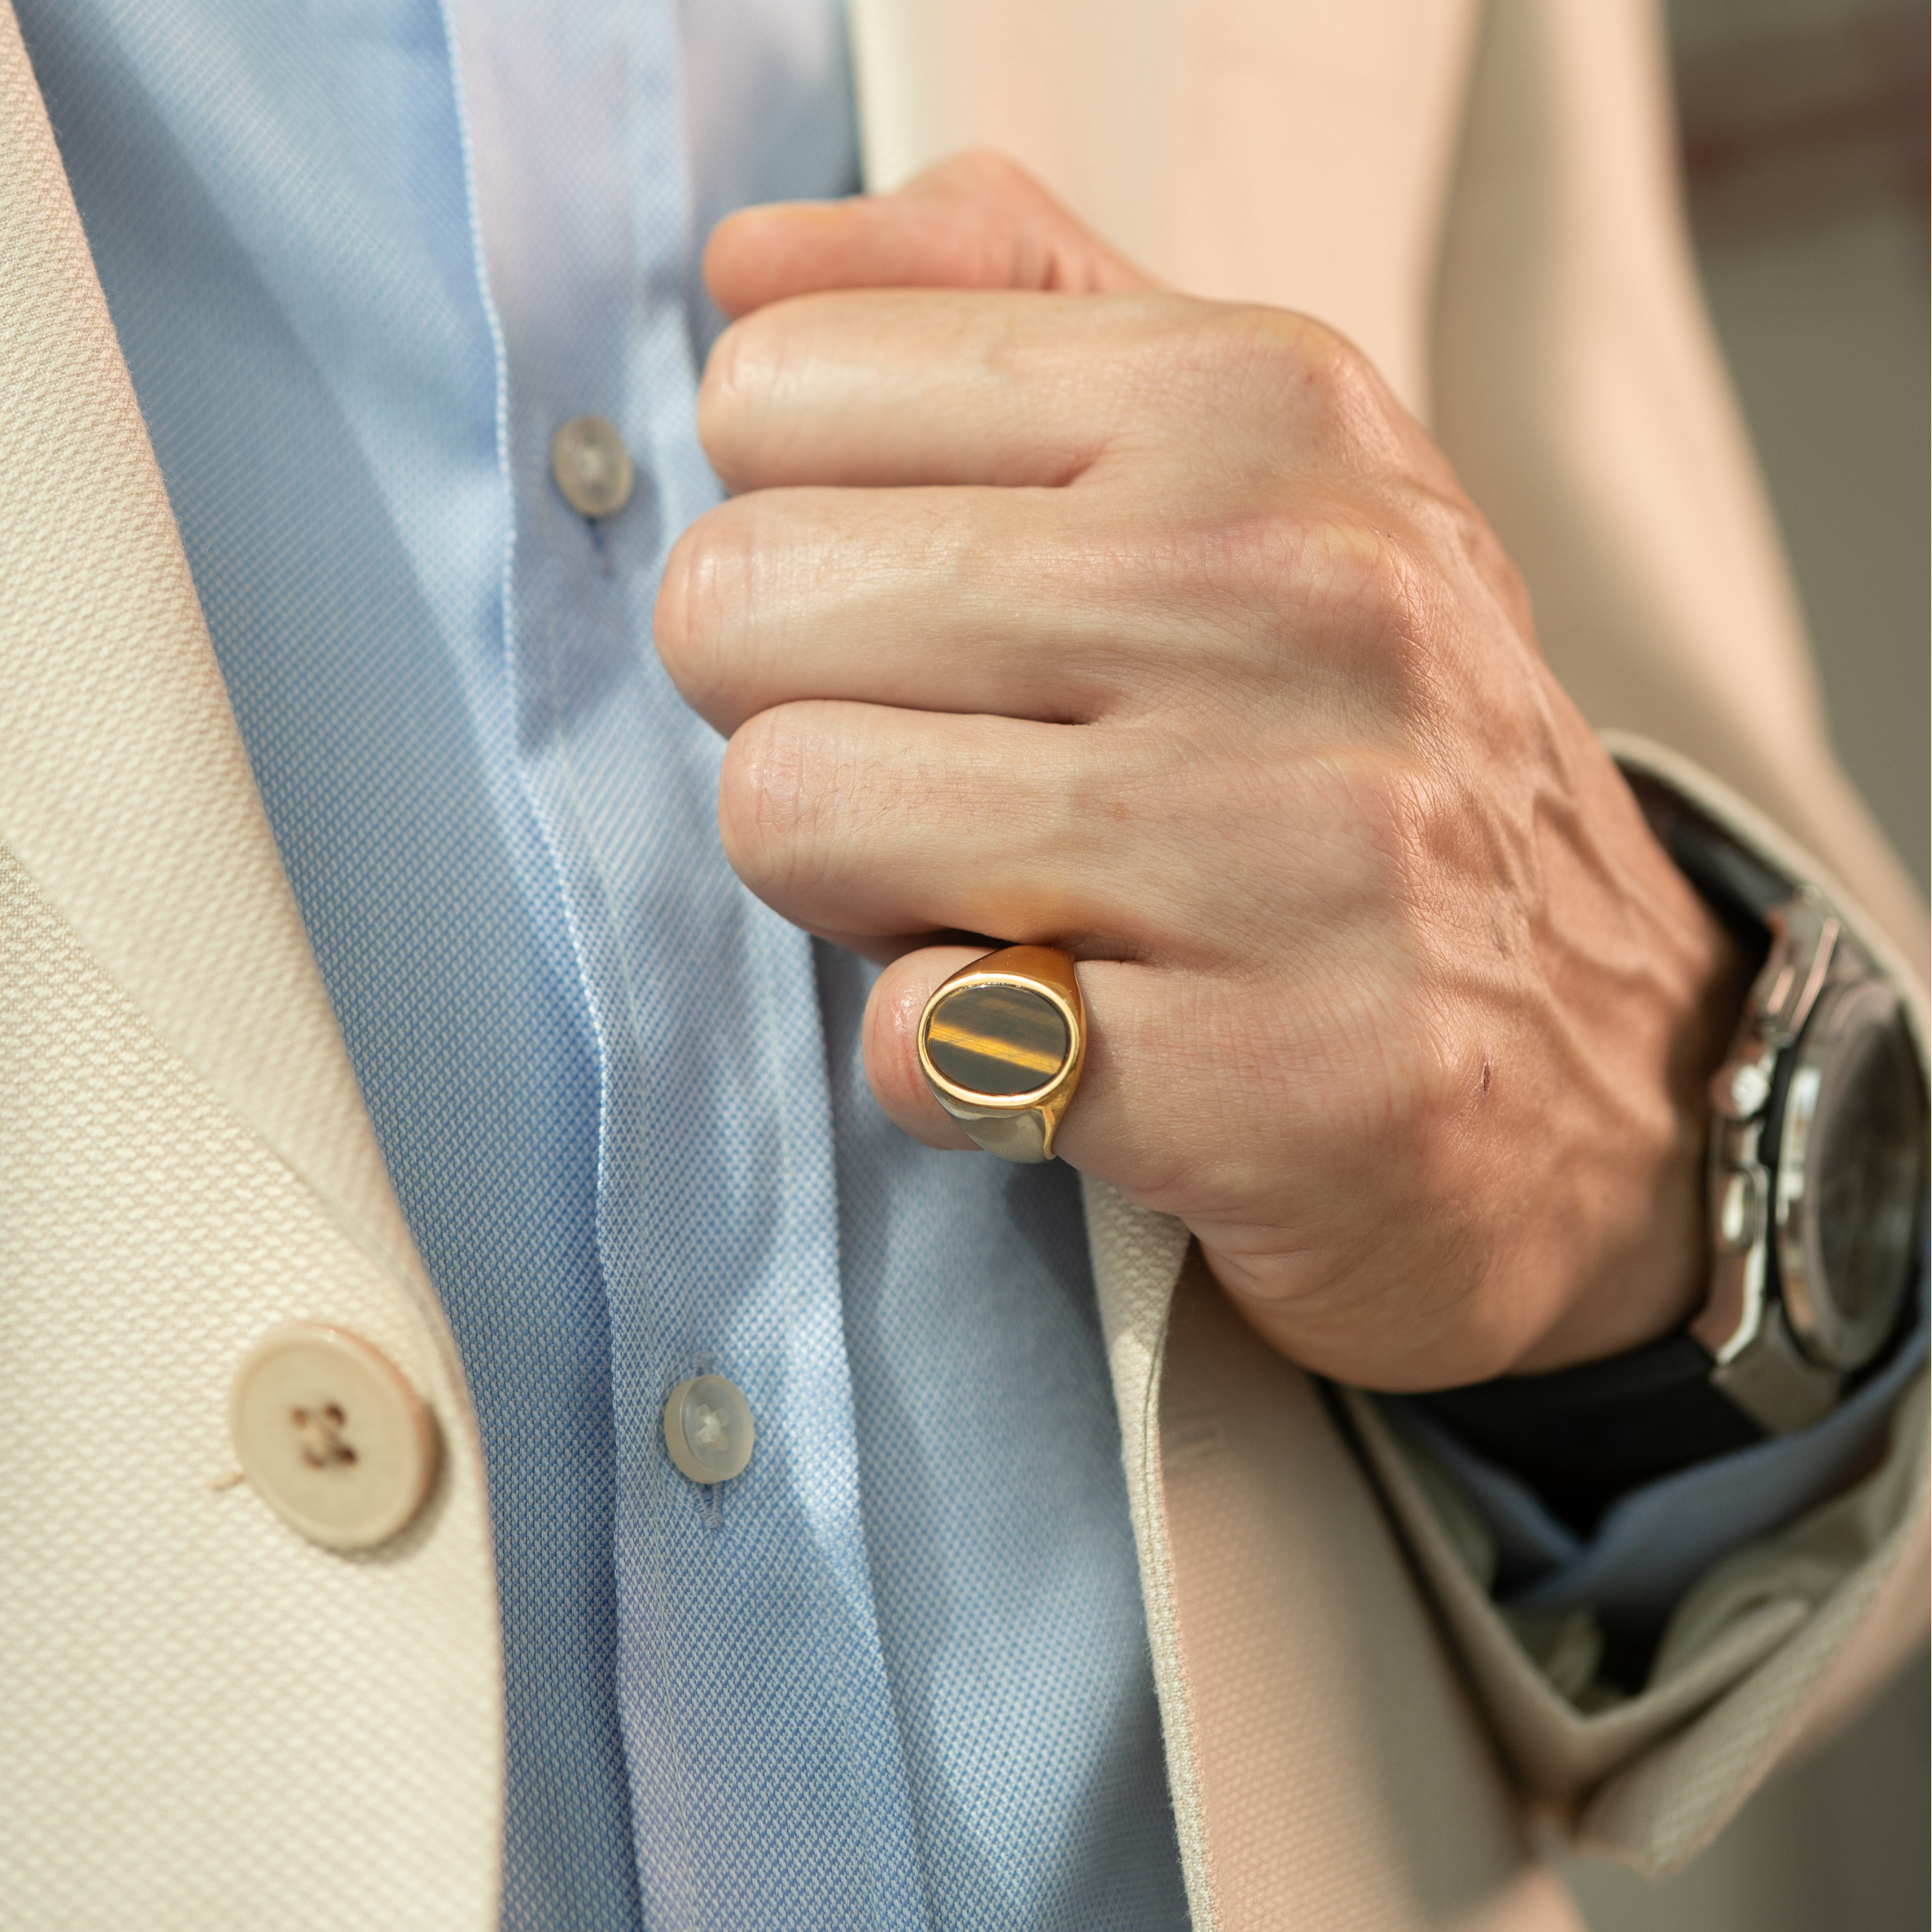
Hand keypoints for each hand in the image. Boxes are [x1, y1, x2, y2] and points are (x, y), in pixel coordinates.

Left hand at [658, 154, 1741, 1390]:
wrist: (1601, 1052)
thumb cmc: (1362, 746)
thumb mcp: (1240, 462)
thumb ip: (996, 310)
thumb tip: (748, 266)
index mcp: (1255, 404)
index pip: (773, 393)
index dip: (797, 537)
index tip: (918, 623)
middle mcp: (1293, 594)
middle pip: (737, 608)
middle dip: (792, 717)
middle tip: (946, 782)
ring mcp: (1307, 847)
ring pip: (791, 814)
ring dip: (857, 894)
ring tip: (1013, 908)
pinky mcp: (1293, 1080)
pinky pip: (920, 1044)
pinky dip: (953, 1065)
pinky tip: (1079, 1046)